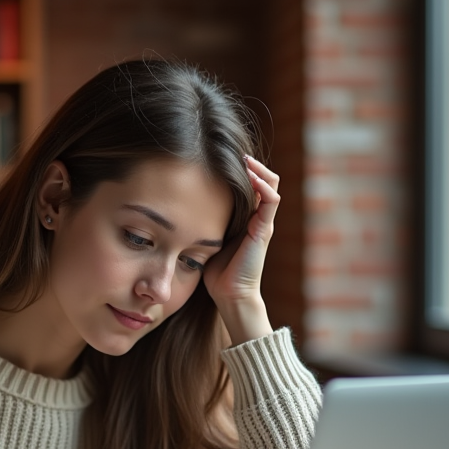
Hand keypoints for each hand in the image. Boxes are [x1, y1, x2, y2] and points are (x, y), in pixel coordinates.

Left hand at [203, 155, 278, 344]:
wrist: (230, 295)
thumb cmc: (216, 272)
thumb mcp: (207, 237)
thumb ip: (203, 221)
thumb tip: (177, 204)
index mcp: (246, 218)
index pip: (250, 184)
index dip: (241, 169)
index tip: (221, 157)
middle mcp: (258, 217)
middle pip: (265, 178)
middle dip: (251, 163)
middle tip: (233, 153)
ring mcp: (264, 223)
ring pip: (271, 184)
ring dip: (259, 169)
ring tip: (243, 159)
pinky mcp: (265, 230)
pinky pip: (272, 201)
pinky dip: (263, 185)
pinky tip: (250, 177)